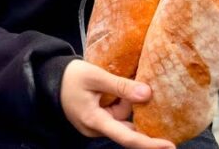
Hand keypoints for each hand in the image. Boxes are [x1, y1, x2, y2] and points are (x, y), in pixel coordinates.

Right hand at [60, 60, 174, 148]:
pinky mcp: (96, 120)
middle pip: (127, 126)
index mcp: (94, 121)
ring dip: (125, 102)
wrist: (47, 78)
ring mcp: (95, 125)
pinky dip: (120, 102)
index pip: (127, 138)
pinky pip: (115, 114)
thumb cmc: (69, 76)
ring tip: (115, 83)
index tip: (170, 146)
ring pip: (122, 118)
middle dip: (134, 109)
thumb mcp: (95, 76)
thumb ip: (121, 86)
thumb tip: (148, 94)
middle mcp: (95, 128)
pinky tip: (117, 90)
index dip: (150, 144)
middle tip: (141, 90)